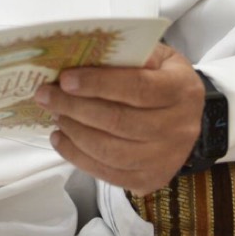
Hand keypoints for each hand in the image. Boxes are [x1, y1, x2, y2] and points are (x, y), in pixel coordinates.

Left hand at [34, 43, 205, 194]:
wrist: (188, 115)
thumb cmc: (161, 78)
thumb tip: (78, 59)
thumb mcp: (154, 56)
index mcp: (181, 90)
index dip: (98, 84)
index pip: (138, 88)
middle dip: (75, 108)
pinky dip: (78, 157)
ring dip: (75, 133)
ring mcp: (166, 158)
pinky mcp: (151, 180)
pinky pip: (109, 174)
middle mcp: (179, 127)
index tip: (65, 79)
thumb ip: (125, 56)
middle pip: (120, 122)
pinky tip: (61, 138)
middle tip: (46, 96)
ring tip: (55, 115)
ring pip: (112, 152)